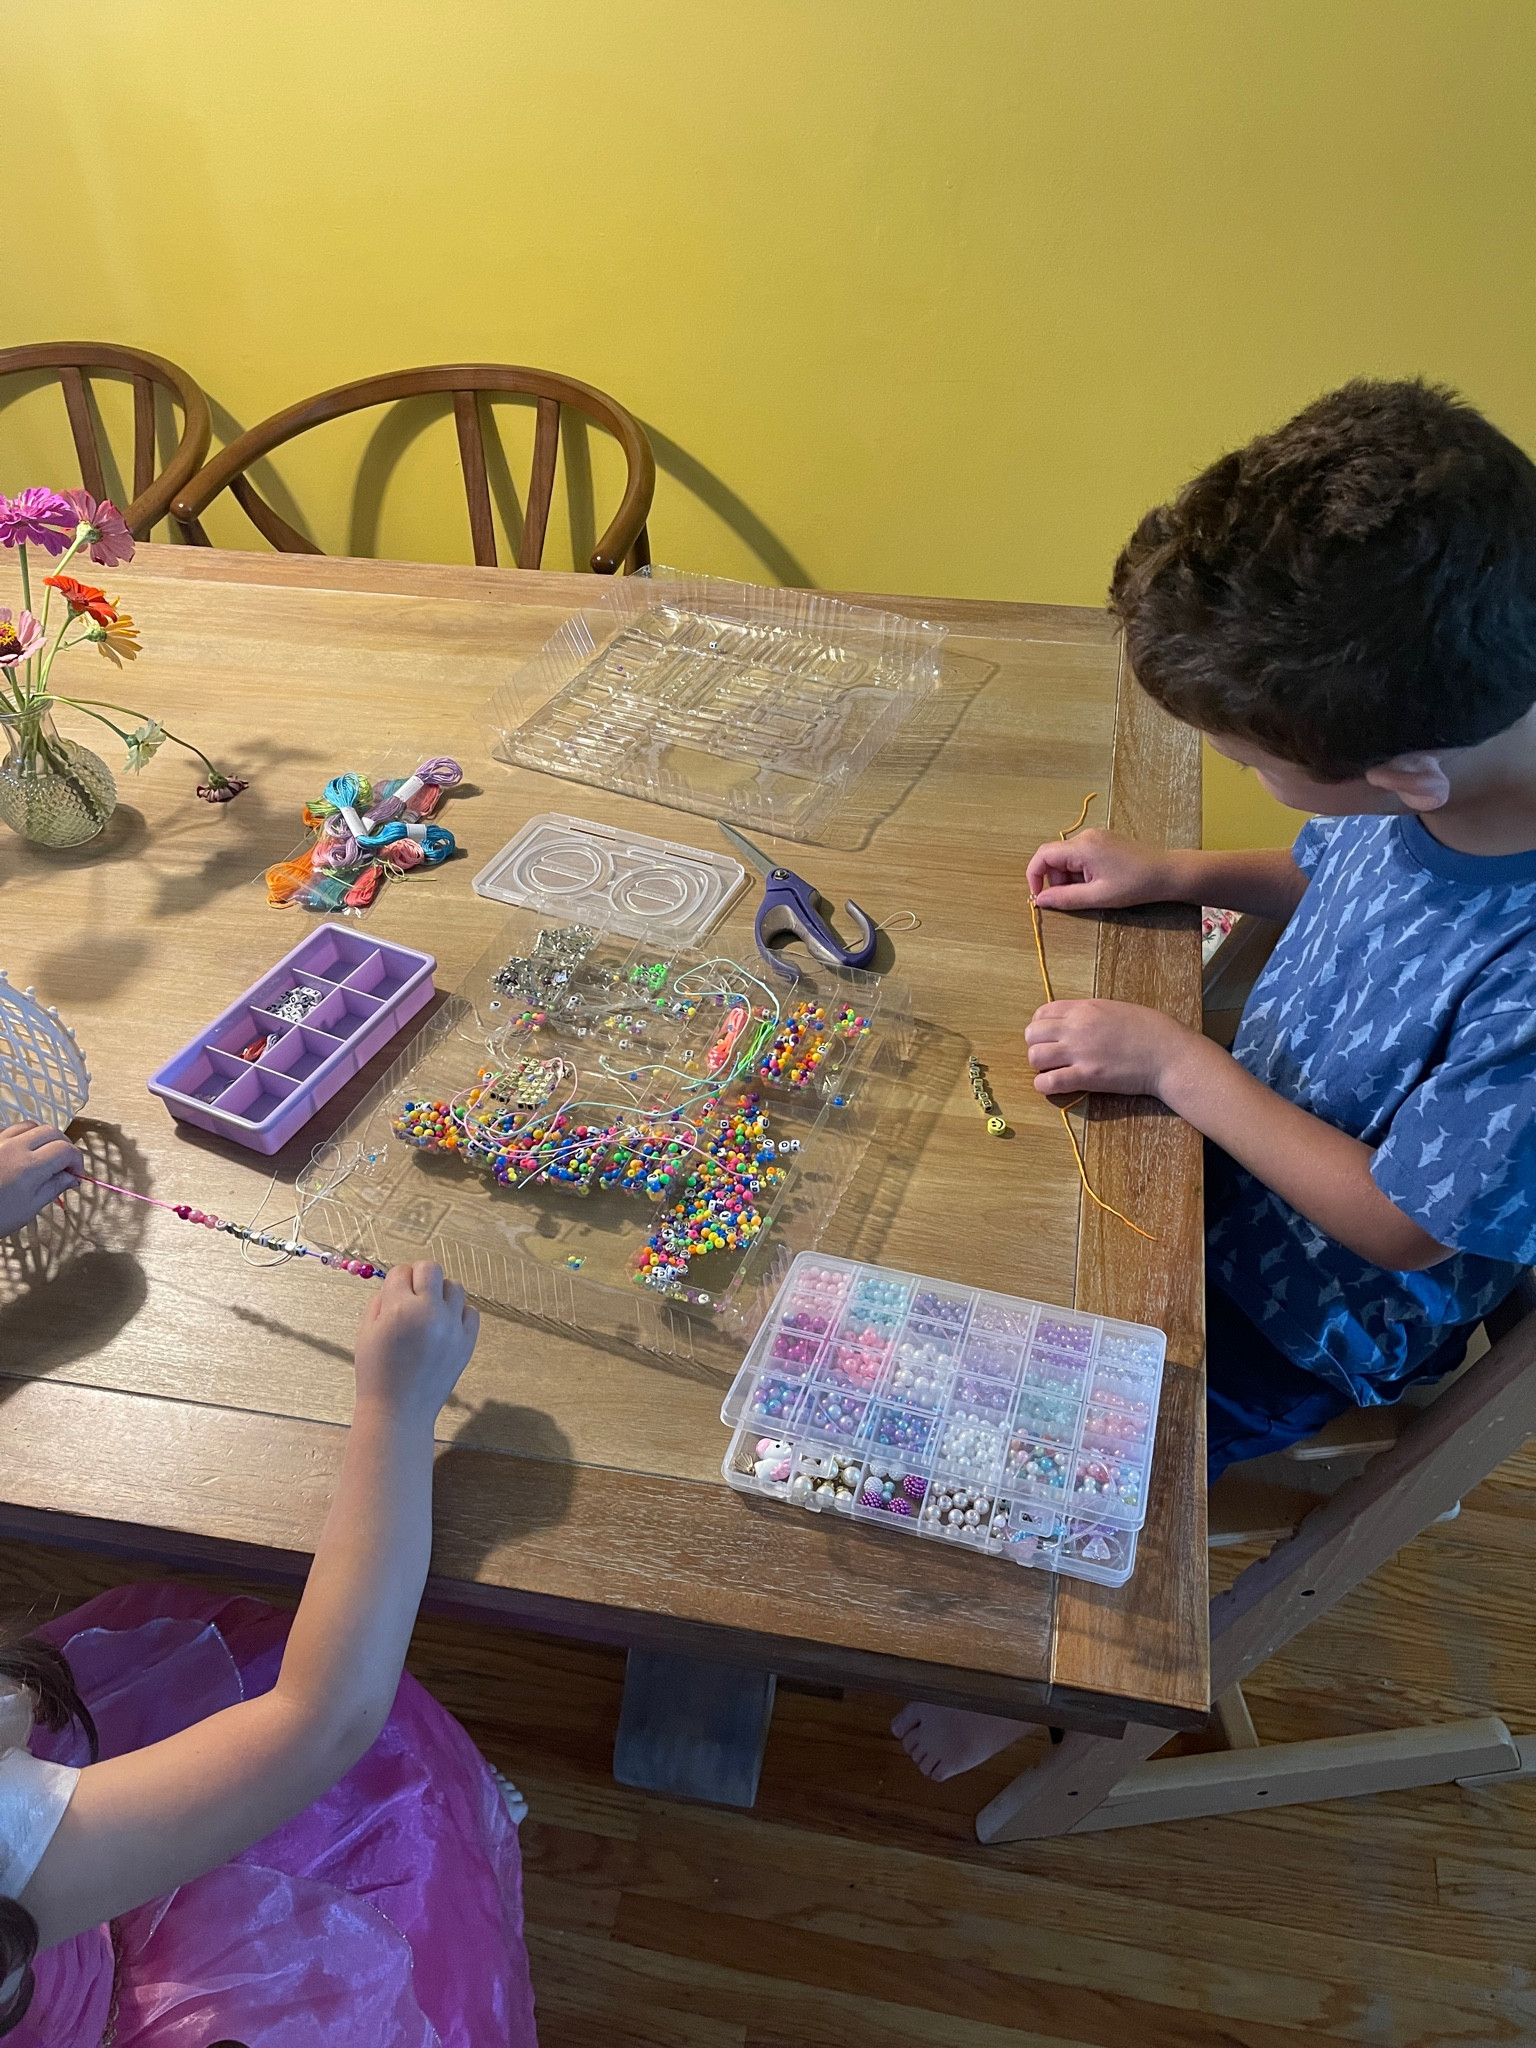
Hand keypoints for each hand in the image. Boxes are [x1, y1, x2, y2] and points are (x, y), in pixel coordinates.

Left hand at [0, 1122, 82, 1235]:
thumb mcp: (28, 1209)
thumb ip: (53, 1188)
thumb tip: (72, 1178)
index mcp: (29, 1167)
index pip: (66, 1151)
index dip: (77, 1161)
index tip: (75, 1174)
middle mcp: (14, 1148)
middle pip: (51, 1132)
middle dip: (64, 1146)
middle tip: (64, 1165)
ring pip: (30, 1126)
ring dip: (43, 1138)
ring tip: (43, 1156)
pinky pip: (9, 1130)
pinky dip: (22, 1137)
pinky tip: (21, 1153)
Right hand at [353, 1260, 478, 1424]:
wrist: (399, 1411)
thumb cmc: (376, 1373)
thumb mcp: (365, 1333)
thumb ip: (380, 1303)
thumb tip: (396, 1285)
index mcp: (400, 1308)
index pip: (402, 1271)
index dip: (396, 1280)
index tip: (394, 1293)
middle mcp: (430, 1312)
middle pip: (431, 1269)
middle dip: (419, 1277)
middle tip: (412, 1296)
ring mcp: (453, 1327)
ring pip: (455, 1287)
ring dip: (440, 1293)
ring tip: (429, 1311)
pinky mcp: (468, 1342)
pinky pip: (471, 1312)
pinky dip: (458, 1313)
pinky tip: (445, 1326)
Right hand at [1026, 829, 1183, 911]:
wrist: (1167, 874)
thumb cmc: (1136, 885)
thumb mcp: (1097, 897)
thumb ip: (1065, 898)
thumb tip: (1041, 900)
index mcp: (1082, 847)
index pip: (1043, 855)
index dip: (1034, 876)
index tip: (1040, 897)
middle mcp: (1086, 836)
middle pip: (1055, 858)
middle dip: (1056, 880)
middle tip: (1073, 899)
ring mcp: (1096, 837)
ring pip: (1068, 859)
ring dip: (1070, 878)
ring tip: (1092, 892)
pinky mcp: (1104, 841)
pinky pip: (1081, 856)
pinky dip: (1082, 872)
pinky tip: (1099, 883)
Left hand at [1026, 999, 1201, 1099]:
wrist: (1168, 1053)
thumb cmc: (1149, 1030)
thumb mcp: (1115, 1009)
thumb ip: (1089, 1014)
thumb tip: (1072, 1021)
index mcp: (1084, 1008)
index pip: (1041, 1013)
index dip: (1041, 1027)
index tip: (1050, 1037)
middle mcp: (1076, 1027)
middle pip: (1032, 1035)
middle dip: (1038, 1046)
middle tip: (1052, 1056)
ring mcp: (1080, 1052)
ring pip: (1035, 1057)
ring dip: (1040, 1066)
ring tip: (1055, 1070)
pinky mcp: (1086, 1077)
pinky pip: (1048, 1083)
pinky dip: (1045, 1086)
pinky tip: (1056, 1085)